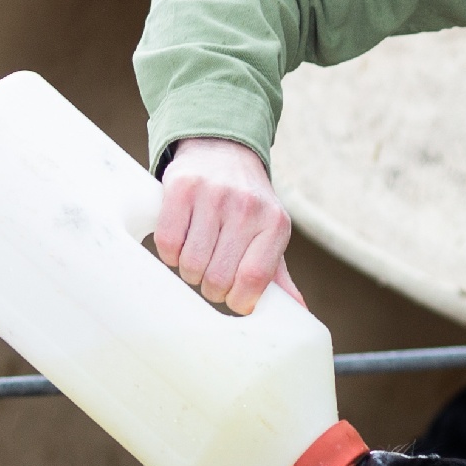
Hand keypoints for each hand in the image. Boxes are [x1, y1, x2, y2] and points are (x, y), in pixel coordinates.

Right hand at [152, 138, 294, 314]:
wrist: (222, 152)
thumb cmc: (246, 204)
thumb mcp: (269, 234)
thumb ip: (278, 276)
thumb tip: (297, 314)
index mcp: (274, 223)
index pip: (253, 279)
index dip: (238, 300)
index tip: (233, 298)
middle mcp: (246, 207)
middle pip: (218, 278)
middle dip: (211, 287)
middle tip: (212, 274)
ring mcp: (212, 195)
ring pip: (190, 265)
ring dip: (189, 272)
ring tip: (196, 257)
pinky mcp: (181, 188)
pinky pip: (167, 243)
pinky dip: (169, 254)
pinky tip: (181, 243)